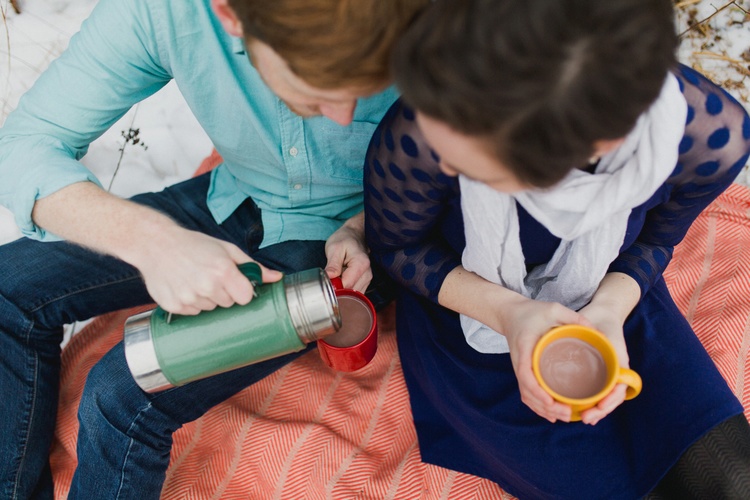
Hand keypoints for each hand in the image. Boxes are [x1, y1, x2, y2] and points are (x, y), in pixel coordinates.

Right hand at [131, 225, 281, 314]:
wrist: (155, 244)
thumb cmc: (194, 245)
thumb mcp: (226, 249)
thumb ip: (252, 266)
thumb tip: (277, 278)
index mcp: (223, 271)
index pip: (245, 298)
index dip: (241, 291)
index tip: (234, 283)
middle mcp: (206, 286)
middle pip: (228, 304)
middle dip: (223, 293)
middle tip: (210, 276)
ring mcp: (189, 298)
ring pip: (210, 309)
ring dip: (206, 298)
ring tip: (194, 279)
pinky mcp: (174, 306)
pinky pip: (193, 313)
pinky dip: (191, 303)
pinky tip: (183, 286)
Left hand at [324, 211, 371, 291]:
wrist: (355, 235)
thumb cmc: (345, 239)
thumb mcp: (334, 248)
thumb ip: (333, 265)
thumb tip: (329, 279)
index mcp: (361, 264)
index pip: (347, 285)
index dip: (334, 287)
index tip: (326, 281)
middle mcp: (367, 274)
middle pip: (351, 293)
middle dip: (338, 290)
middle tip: (330, 279)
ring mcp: (367, 279)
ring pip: (353, 295)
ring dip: (342, 290)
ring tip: (336, 277)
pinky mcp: (364, 282)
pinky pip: (354, 293)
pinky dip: (346, 289)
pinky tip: (341, 280)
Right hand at [499, 296, 594, 423]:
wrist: (510, 313)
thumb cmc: (531, 311)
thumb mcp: (552, 309)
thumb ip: (573, 317)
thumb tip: (595, 330)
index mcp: (525, 349)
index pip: (526, 375)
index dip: (537, 391)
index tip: (551, 401)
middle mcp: (519, 363)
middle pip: (528, 392)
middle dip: (546, 407)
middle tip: (568, 413)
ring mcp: (520, 368)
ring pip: (527, 396)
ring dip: (543, 409)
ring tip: (564, 416)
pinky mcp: (523, 371)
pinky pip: (527, 393)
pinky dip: (538, 406)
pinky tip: (552, 414)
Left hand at [575, 302, 629, 424]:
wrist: (603, 315)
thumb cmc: (605, 324)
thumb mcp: (605, 334)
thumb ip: (602, 343)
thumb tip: (587, 352)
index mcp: (620, 366)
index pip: (620, 388)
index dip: (611, 399)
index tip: (601, 405)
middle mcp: (614, 373)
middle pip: (611, 398)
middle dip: (601, 410)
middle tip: (586, 418)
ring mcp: (605, 374)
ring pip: (603, 398)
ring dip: (596, 410)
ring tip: (583, 418)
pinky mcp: (593, 374)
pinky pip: (594, 392)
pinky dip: (590, 403)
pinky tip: (579, 411)